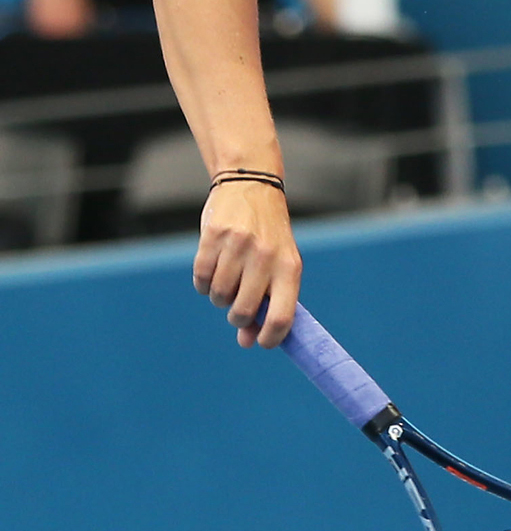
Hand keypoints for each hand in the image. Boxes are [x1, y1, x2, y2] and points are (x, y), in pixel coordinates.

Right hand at [194, 180, 301, 347]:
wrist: (252, 188)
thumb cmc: (270, 238)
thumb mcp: (281, 265)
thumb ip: (269, 302)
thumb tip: (247, 341)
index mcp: (290, 268)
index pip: (282, 316)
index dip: (270, 337)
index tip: (260, 342)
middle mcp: (266, 257)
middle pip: (242, 311)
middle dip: (237, 317)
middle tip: (238, 306)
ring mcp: (238, 246)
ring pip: (219, 297)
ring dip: (220, 298)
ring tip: (229, 281)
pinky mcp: (213, 237)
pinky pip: (201, 280)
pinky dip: (204, 284)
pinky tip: (214, 270)